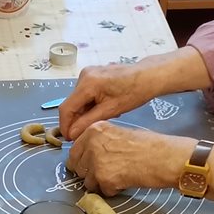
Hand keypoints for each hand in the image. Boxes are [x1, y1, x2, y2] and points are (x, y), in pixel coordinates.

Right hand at [59, 47, 209, 139]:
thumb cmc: (133, 93)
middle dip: (76, 120)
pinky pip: (85, 94)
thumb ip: (88, 122)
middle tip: (85, 134)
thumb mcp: (111, 111)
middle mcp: (83, 76)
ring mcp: (87, 74)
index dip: (65, 125)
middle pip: (72, 103)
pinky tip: (102, 110)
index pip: (66, 108)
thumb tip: (71, 134)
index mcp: (87, 84)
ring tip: (99, 120)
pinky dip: (90, 105)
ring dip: (84, 113)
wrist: (148, 76)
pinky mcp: (92, 74)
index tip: (68, 139)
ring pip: (78, 100)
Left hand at [65, 121, 194, 195]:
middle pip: (77, 167)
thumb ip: (100, 142)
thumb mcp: (118, 133)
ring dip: (100, 183)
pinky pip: (102, 191)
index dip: (82, 161)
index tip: (88, 165)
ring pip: (87, 182)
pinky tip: (125, 181)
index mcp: (94, 130)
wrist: (163, 157)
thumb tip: (86, 157)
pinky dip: (112, 190)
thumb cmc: (148, 145)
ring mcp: (96, 162)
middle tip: (106, 173)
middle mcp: (91, 144)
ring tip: (119, 176)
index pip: (74, 150)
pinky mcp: (104, 178)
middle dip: (89, 173)